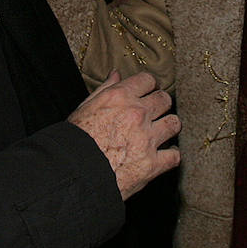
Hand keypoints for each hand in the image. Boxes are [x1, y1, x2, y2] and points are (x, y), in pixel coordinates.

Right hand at [69, 70, 179, 199]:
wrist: (72, 173)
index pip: (147, 80)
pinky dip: (171, 155)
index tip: (148, 92)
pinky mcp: (152, 164)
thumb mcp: (84, 108)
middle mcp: (137, 114)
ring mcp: (147, 139)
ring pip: (174, 123)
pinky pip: (174, 156)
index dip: (149, 86)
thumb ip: (104, 89)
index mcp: (120, 98)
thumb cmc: (74, 141)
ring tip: (162, 132)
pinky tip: (166, 154)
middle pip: (164, 99)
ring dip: (168, 127)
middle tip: (155, 113)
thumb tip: (116, 74)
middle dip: (160, 105)